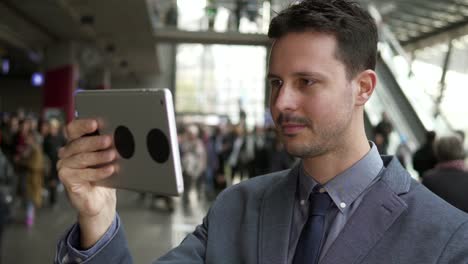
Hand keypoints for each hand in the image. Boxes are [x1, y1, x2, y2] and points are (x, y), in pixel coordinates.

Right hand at [57, 119, 117, 248]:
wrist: (101, 199)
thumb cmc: (104, 174)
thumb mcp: (107, 156)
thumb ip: (108, 145)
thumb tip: (124, 133)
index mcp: (75, 142)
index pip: (73, 128)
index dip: (83, 125)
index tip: (96, 123)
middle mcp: (67, 152)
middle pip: (78, 143)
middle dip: (95, 141)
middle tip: (109, 140)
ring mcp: (64, 166)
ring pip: (81, 158)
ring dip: (98, 156)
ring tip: (113, 155)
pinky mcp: (67, 179)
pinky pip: (83, 174)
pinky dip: (98, 172)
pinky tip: (110, 170)